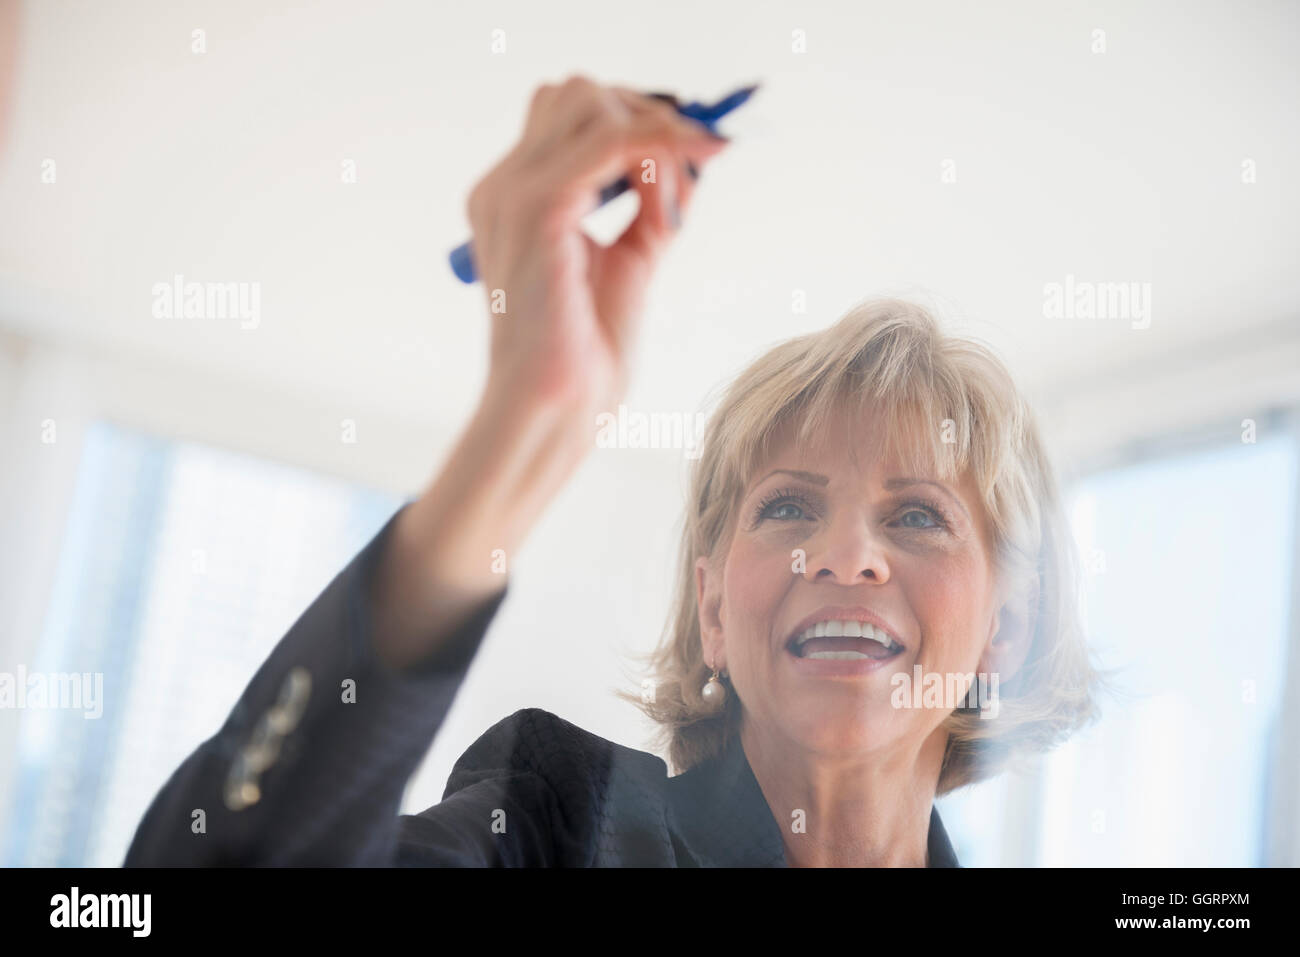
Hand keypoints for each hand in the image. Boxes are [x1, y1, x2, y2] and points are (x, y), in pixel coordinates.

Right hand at [466, 75, 729, 416]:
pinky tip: (694, 164)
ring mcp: (513, 194)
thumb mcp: (628, 263)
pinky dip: (660, 144)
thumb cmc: (584, 357)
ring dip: (655, 132)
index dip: (635, 122)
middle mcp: (504, 188)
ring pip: (590, 102)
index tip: (693, 151)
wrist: (556, 409)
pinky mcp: (537, 210)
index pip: (570, 115)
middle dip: (645, 116)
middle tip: (693, 161)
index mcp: (515, 201)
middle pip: (576, 93)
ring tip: (684, 190)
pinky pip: (608, 142)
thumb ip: (648, 209)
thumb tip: (689, 161)